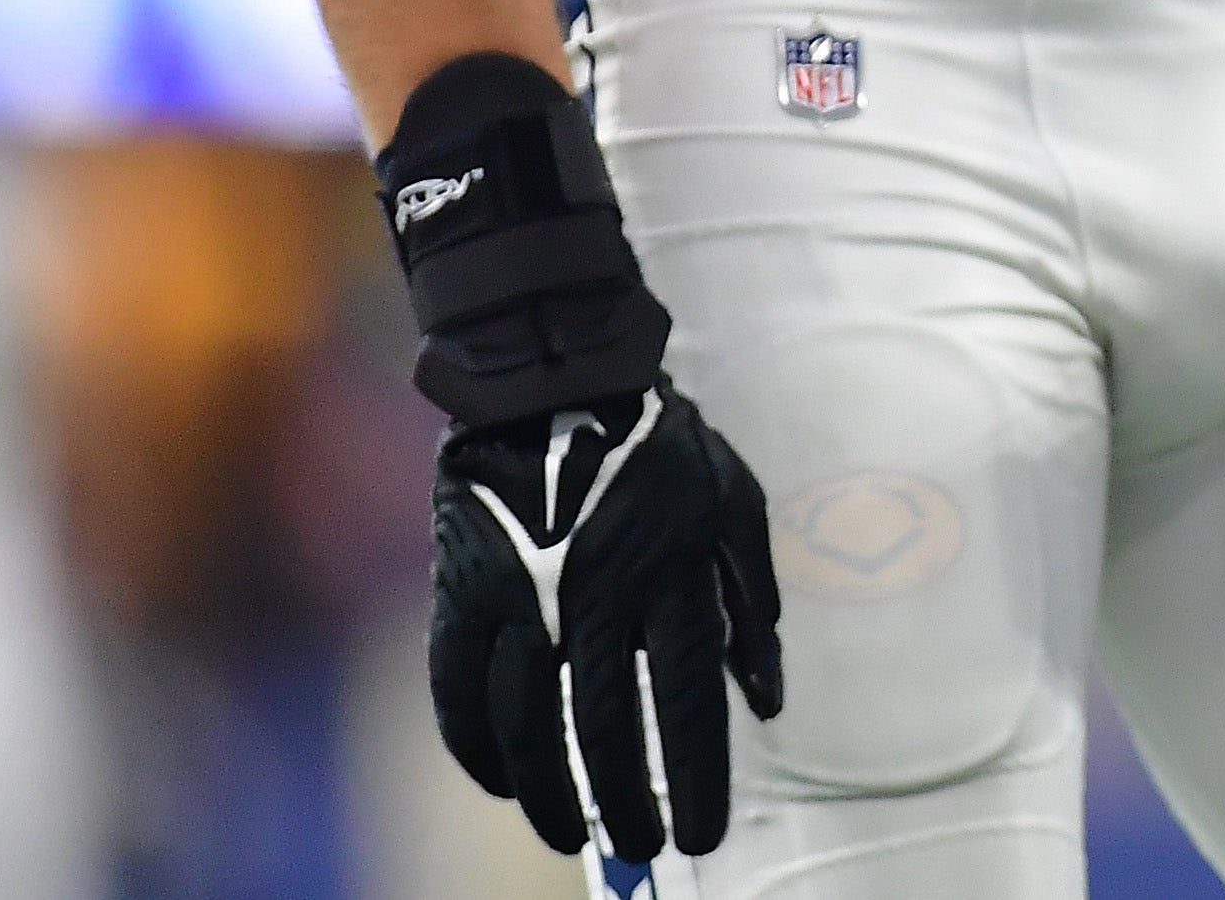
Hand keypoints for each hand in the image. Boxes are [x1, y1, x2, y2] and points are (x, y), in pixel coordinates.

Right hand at [429, 386, 787, 862]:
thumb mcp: (734, 508)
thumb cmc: (663, 448)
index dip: (695, 779)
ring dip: (547, 794)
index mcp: (670, 575)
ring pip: (524, 725)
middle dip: (624, 802)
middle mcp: (594, 597)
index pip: (686, 705)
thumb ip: (752, 606)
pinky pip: (458, 692)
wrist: (559, 380)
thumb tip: (766, 701)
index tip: (703, 836)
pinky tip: (502, 783)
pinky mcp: (463, 591)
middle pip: (603, 730)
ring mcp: (521, 597)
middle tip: (640, 843)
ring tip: (569, 834)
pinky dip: (476, 748)